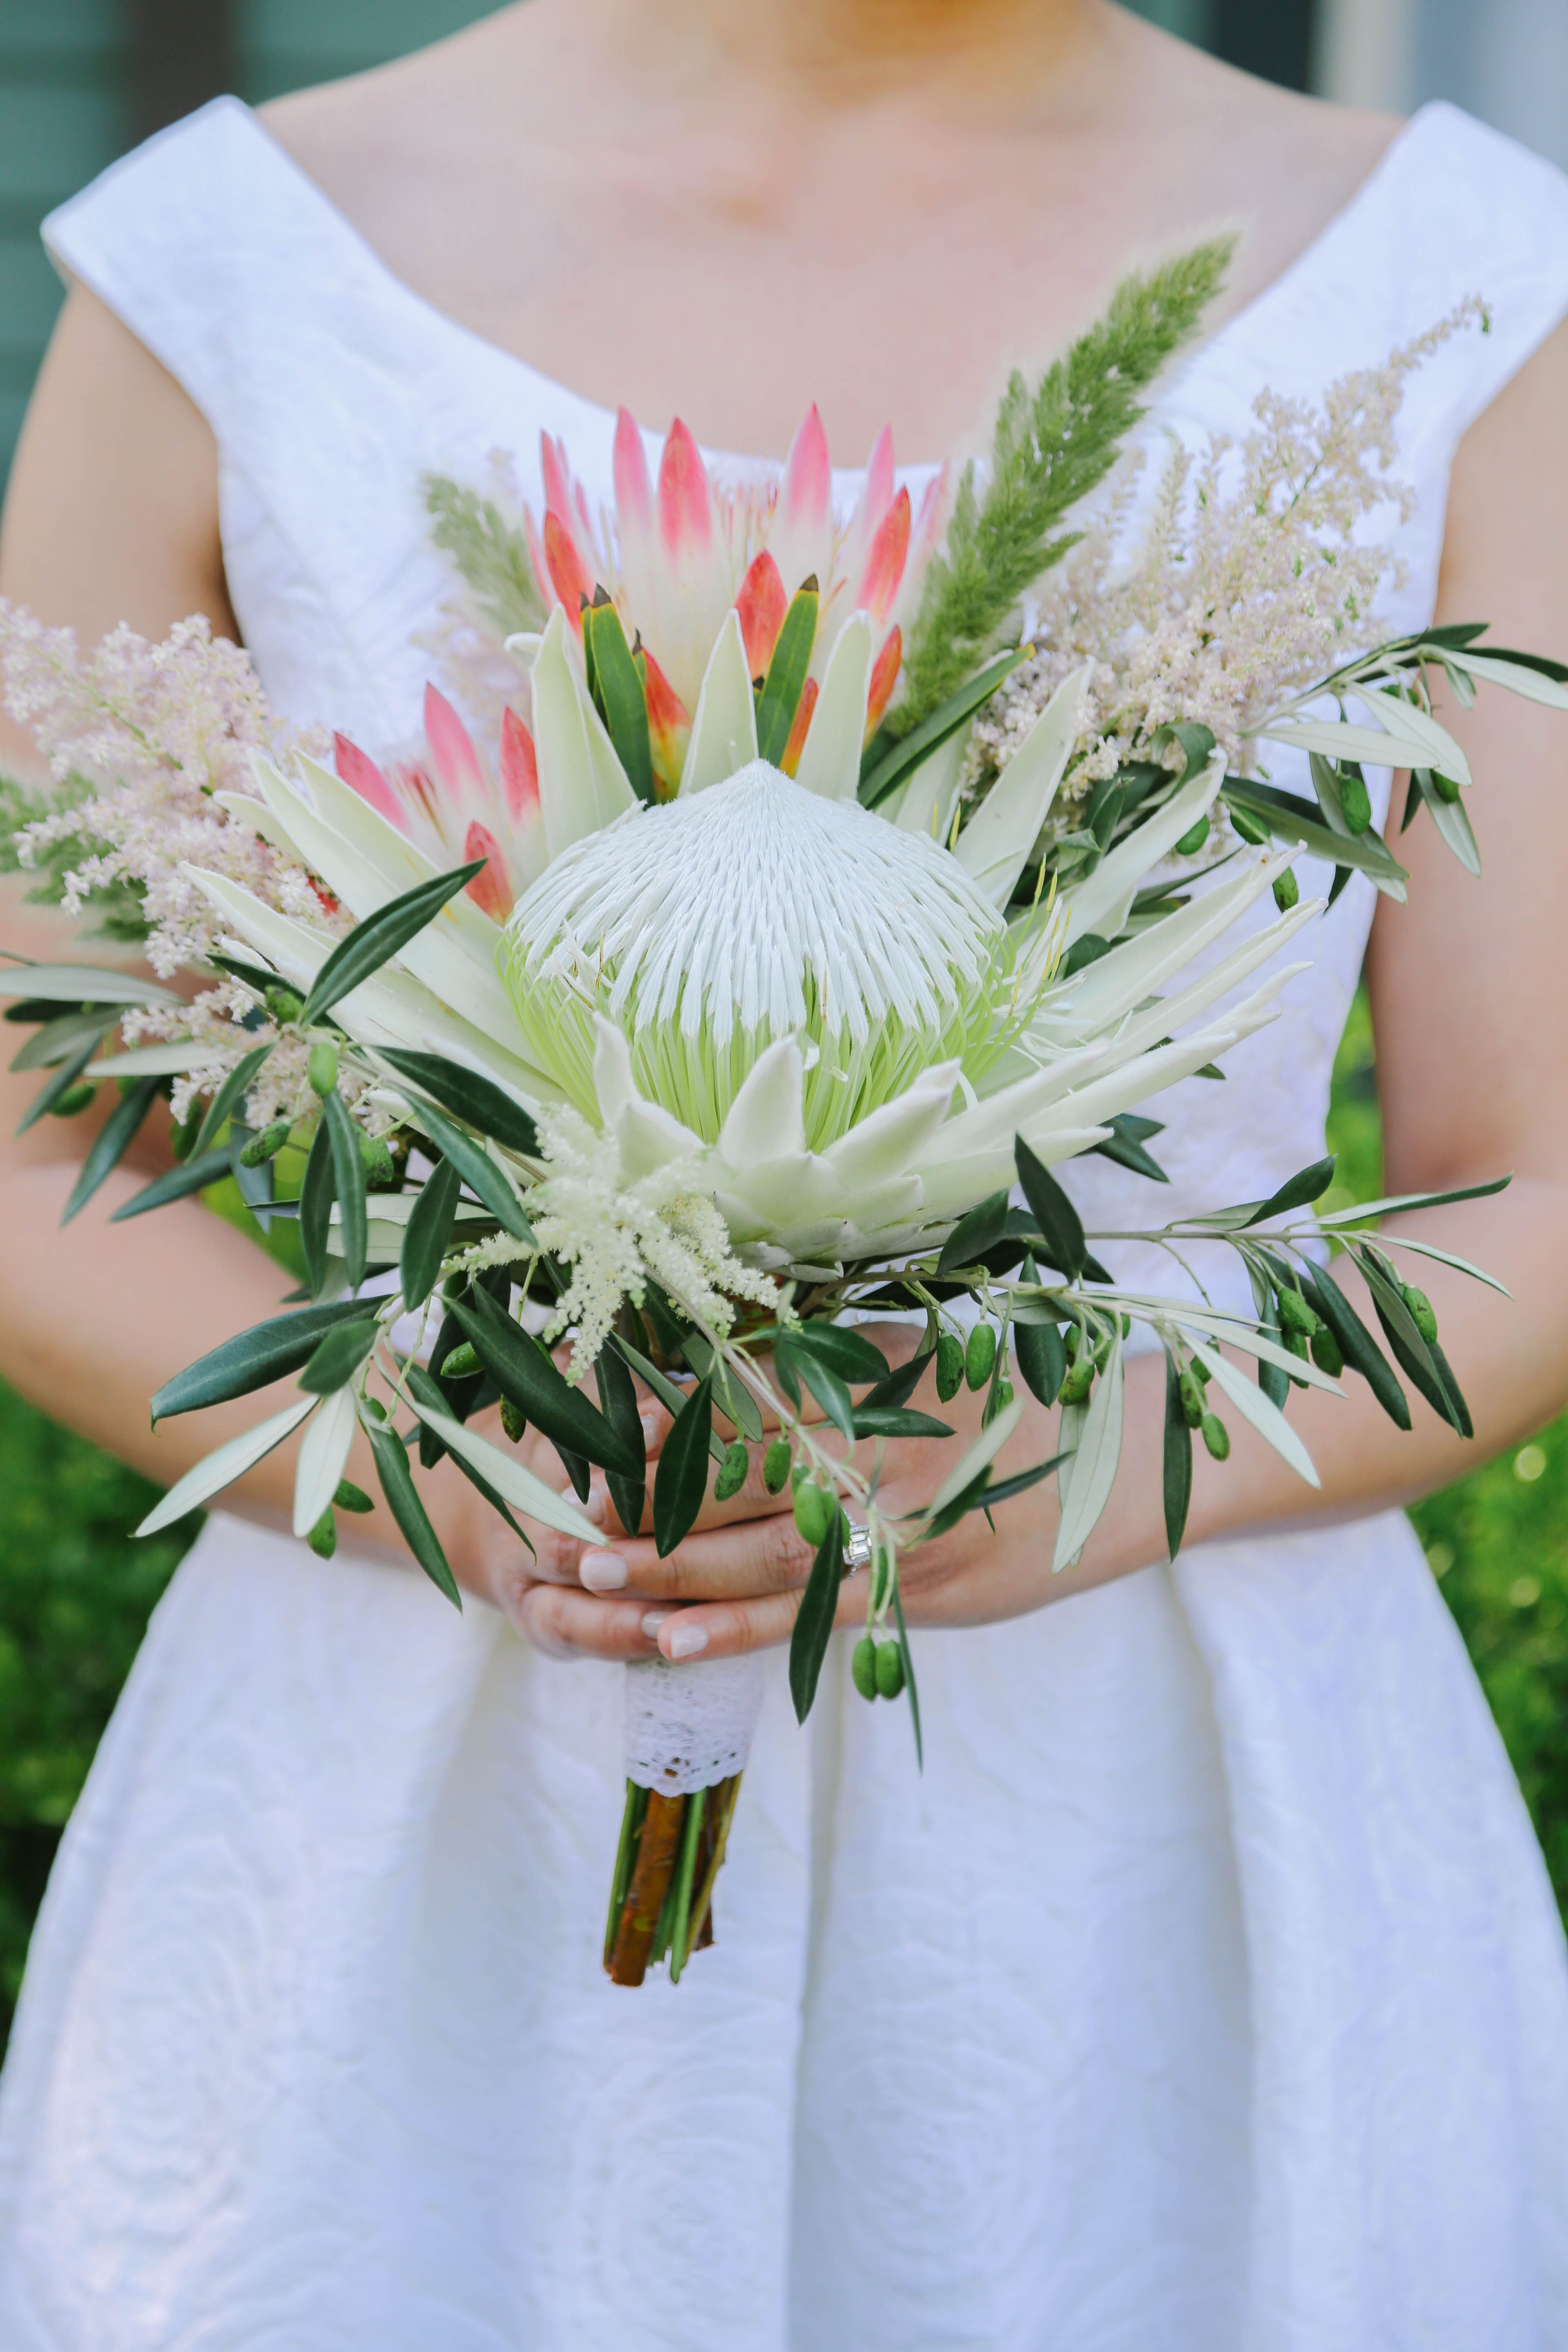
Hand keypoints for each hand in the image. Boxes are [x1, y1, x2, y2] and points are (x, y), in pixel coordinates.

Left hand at [504, 1328, 1174, 1665]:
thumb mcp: (909, 1362)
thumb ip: (822, 1364)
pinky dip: (740, 1630)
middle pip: (736, 1485)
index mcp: (867, 1391)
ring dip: (669, 1573)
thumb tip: (722, 1353)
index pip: (742, 1406)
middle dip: (642, 1507)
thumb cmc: (999, 1401)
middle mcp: (874, 1458)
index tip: (586, 1435)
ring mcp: (895, 1532)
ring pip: (761, 1559)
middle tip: (559, 1521)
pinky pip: (812, 1618)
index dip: (661, 1425)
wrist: (1110, 1465)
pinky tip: (677, 1640)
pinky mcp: (915, 1594)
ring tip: (591, 1580)